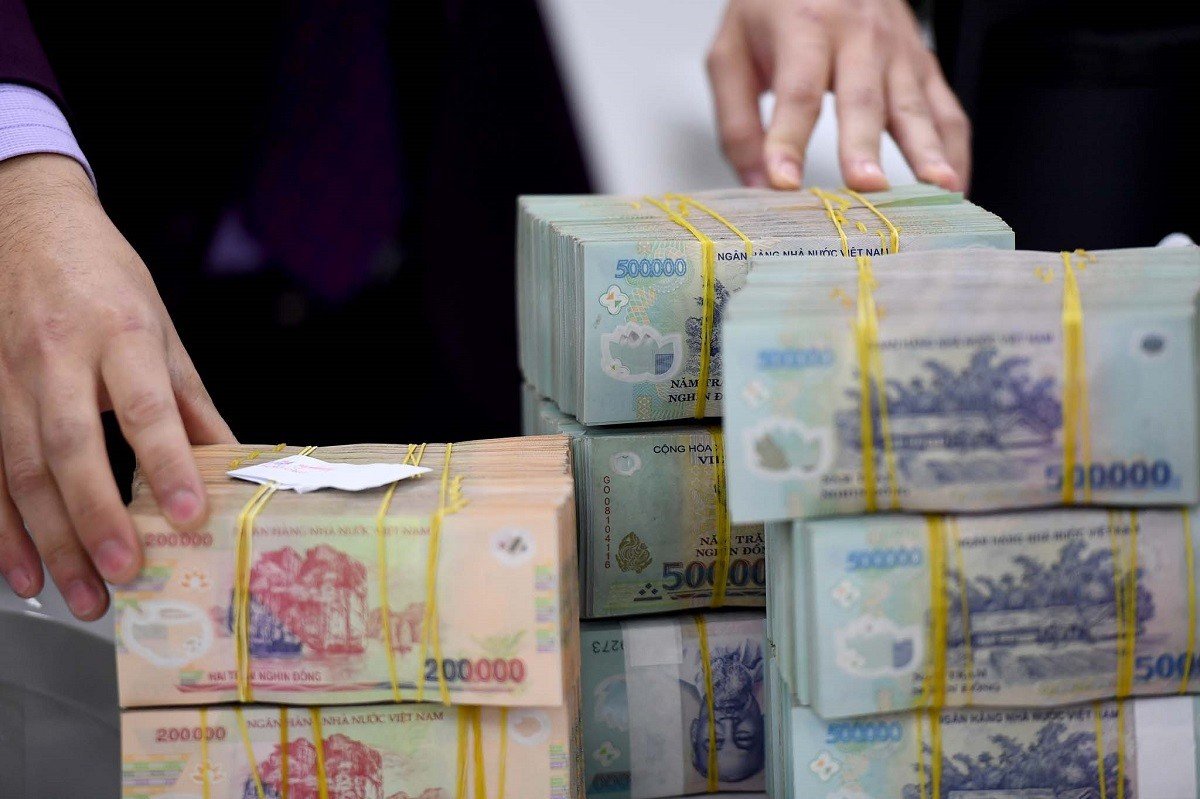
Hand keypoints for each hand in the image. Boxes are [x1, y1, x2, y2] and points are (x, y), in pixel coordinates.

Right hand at [0, 154, 233, 619]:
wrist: (23, 222)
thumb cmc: (102, 278)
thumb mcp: (161, 329)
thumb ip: (191, 403)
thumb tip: (234, 465)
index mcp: (119, 333)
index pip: (145, 408)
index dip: (167, 465)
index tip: (189, 515)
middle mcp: (56, 357)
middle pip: (71, 448)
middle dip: (97, 519)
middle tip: (126, 574)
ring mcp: (4, 378)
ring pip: (20, 470)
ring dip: (49, 541)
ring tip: (81, 594)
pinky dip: (2, 528)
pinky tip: (22, 571)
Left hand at [707, 0, 969, 190]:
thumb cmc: (774, 11)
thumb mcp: (731, 54)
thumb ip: (737, 125)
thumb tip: (758, 186)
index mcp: (805, 27)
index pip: (798, 91)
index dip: (789, 139)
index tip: (784, 181)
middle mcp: (859, 35)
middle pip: (862, 98)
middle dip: (864, 146)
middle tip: (866, 188)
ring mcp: (898, 50)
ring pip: (915, 106)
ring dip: (927, 152)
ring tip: (937, 192)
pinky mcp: (923, 66)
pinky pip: (947, 111)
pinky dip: (954, 152)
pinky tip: (953, 187)